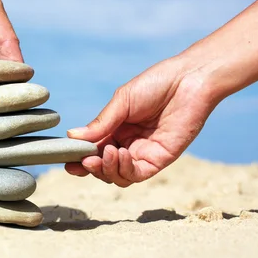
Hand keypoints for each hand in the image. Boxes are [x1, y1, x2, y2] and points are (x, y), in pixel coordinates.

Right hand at [65, 57, 218, 186]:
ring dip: (107, 169)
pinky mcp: (159, 160)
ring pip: (117, 176)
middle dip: (91, 166)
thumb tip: (71, 137)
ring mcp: (143, 154)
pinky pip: (136, 174)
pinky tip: (122, 153)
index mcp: (116, 129)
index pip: (94, 150)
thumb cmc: (156, 84)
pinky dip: (124, 169)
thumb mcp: (121, 102)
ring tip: (108, 153)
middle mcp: (127, 144)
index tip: (67, 161)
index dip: (80, 158)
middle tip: (85, 159)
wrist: (189, 80)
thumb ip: (100, 123)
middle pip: (103, 167)